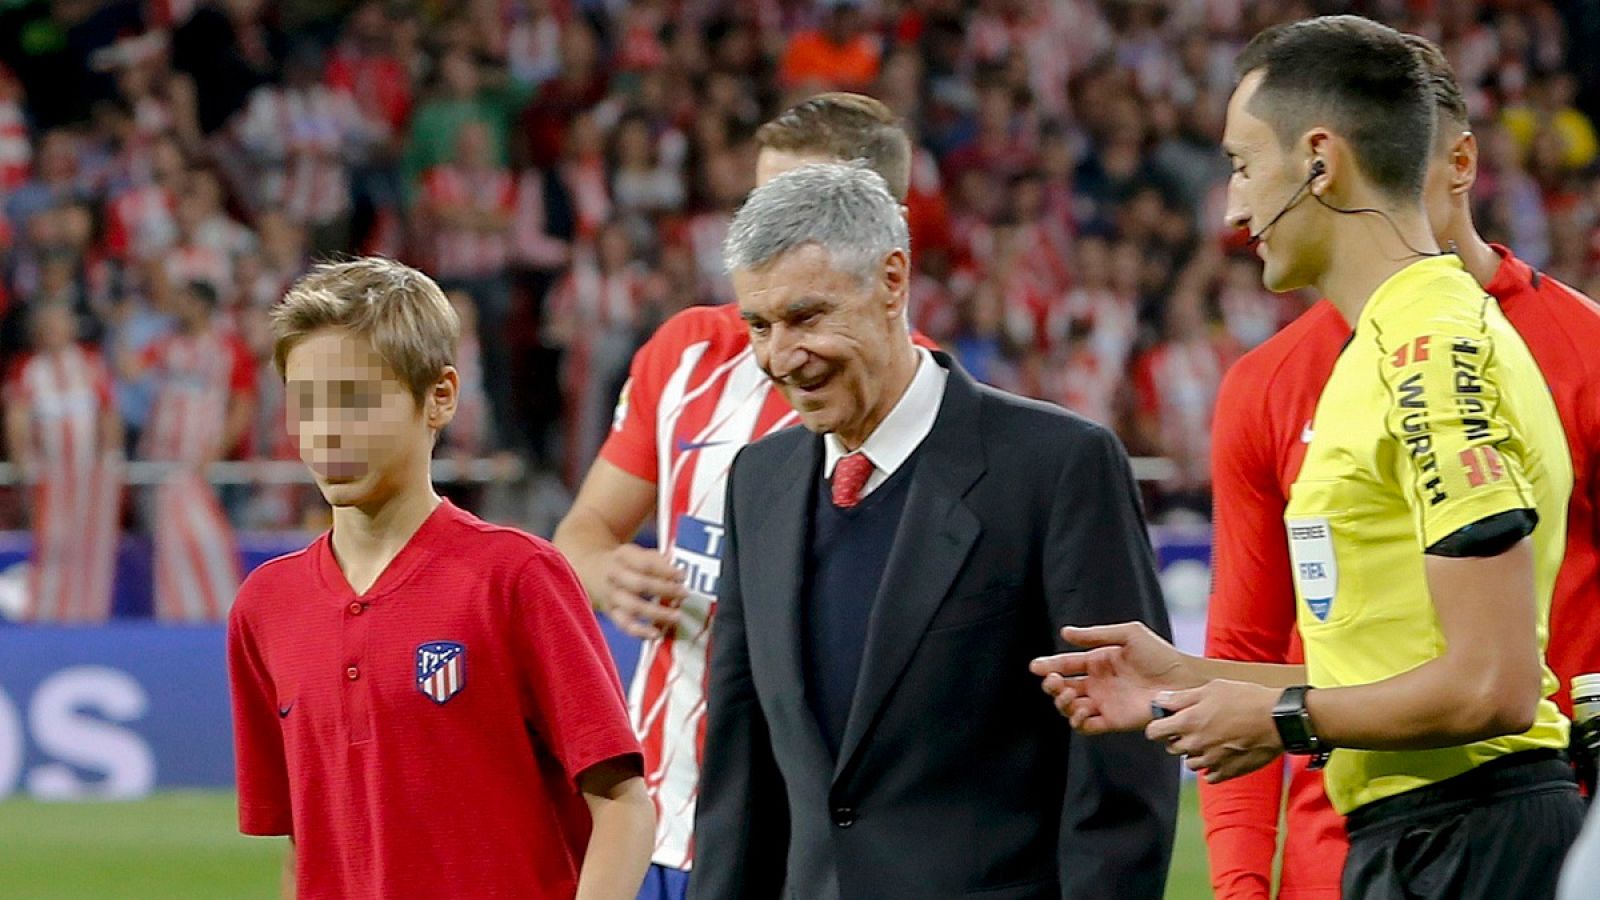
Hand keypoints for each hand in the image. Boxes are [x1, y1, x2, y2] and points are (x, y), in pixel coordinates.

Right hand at [598, 544, 686, 638]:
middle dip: (664, 590)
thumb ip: (657, 560)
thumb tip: (678, 573)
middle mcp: (614, 575)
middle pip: (640, 584)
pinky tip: (657, 634)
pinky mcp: (610, 613)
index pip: (646, 563)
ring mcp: (611, 596)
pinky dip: (640, 632)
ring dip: (657, 613)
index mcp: (623, 556)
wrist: (592, 569)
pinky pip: (624, 625)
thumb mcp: (637, 552)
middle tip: (684, 594)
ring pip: (633, 606)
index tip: (683, 576)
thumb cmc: (625, 562)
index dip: (666, 570)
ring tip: (676, 616)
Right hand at [1030, 622, 1198, 733]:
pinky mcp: (1112, 721)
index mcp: (1098, 662)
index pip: (1067, 664)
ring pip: (1069, 708)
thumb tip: (1065, 633)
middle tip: (1051, 680)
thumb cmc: (1159, 654)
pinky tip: (1080, 708)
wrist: (1182, 680)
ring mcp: (1104, 703)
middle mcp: (1097, 684)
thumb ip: (1096, 635)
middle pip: (1063, 688)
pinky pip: (1086, 726)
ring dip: (1061, 702)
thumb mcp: (1128, 634)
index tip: (1036, 666)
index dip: (1049, 665)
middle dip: (1051, 685)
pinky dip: (1076, 720)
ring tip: (1067, 694)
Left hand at [1144, 680, 1283, 782]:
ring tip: (1212, 739)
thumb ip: (1181, 698)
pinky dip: (1211, 767)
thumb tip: (1160, 701)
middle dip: (1177, 739)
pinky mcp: (1227, 772)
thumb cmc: (1245, 699)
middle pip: (1172, 748)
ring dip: (1195, 753)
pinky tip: (1222, 753)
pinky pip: (1209, 776)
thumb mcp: (1211, 689)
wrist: (1277, 720)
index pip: (1154, 732)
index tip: (1166, 723)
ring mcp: (1211, 761)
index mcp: (1188, 722)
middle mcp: (1196, 745)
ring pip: (1190, 763)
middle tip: (1195, 727)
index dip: (1158, 726)